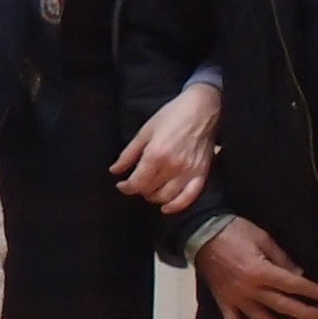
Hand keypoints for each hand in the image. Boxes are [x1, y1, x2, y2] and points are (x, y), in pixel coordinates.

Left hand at [111, 80, 221, 214]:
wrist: (202, 110)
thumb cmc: (171, 117)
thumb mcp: (144, 132)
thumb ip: (128, 154)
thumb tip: (115, 171)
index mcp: (156, 154)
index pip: (137, 182)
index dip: (126, 187)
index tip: (121, 185)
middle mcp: (173, 166)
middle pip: (150, 190)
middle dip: (138, 190)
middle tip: (135, 184)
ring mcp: (189, 172)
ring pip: (167, 197)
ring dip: (154, 197)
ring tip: (149, 190)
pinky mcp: (202, 174)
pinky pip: (189, 198)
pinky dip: (176, 206)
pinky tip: (166, 207)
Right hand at [196, 218, 317, 318]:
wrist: (199, 232)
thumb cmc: (232, 230)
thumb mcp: (261, 237)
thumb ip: (281, 258)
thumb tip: (298, 275)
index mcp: (260, 271)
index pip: (292, 285)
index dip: (311, 291)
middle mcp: (249, 289)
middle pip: (281, 305)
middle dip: (304, 312)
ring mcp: (235, 297)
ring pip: (260, 318)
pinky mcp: (222, 299)